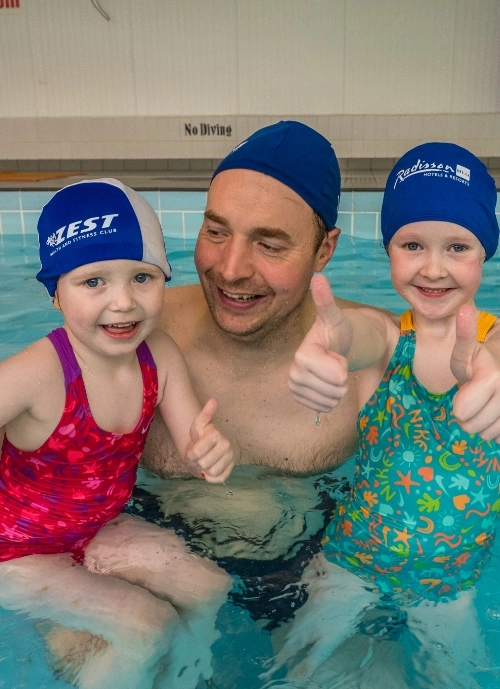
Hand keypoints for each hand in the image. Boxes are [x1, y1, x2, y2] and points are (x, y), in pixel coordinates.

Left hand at [186, 398, 233, 481]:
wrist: (203, 450)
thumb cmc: (199, 437)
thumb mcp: (197, 425)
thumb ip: (205, 414)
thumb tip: (213, 400)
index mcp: (217, 435)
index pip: (198, 451)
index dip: (191, 454)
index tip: (191, 450)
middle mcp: (227, 446)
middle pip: (204, 463)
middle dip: (197, 462)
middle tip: (197, 457)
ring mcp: (230, 458)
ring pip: (212, 472)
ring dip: (203, 470)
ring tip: (203, 463)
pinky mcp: (230, 470)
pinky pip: (219, 479)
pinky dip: (210, 478)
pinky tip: (208, 471)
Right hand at [289, 274, 350, 412]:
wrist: (332, 347)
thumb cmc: (336, 331)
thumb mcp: (336, 316)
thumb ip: (325, 300)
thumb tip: (318, 277)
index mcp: (302, 354)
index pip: (332, 373)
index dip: (341, 367)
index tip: (338, 355)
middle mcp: (294, 372)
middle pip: (332, 389)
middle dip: (342, 379)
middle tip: (336, 363)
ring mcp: (296, 387)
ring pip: (330, 400)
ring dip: (338, 390)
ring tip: (333, 373)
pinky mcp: (300, 398)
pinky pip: (324, 408)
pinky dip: (331, 399)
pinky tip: (327, 384)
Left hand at [451, 304, 499, 441]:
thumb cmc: (482, 362)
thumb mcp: (467, 352)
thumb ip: (465, 336)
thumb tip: (464, 309)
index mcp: (492, 376)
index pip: (461, 409)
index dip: (459, 400)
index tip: (467, 379)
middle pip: (471, 426)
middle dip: (467, 415)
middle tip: (474, 399)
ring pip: (485, 434)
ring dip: (480, 424)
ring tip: (485, 405)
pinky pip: (498, 439)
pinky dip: (494, 431)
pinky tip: (496, 415)